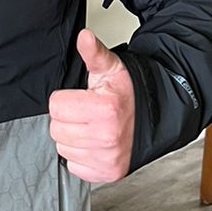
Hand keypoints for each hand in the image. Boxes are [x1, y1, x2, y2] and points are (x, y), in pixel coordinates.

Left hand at [47, 29, 134, 183]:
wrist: (155, 117)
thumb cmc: (130, 94)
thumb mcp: (112, 69)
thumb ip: (94, 53)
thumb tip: (84, 37)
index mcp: (105, 109)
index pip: (55, 107)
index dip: (65, 100)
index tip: (80, 98)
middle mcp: (106, 137)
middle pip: (56, 130)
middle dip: (67, 119)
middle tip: (85, 114)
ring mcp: (107, 158)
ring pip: (63, 149)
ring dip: (73, 139)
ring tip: (91, 128)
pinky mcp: (107, 173)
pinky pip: (75, 167)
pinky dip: (81, 157)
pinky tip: (94, 144)